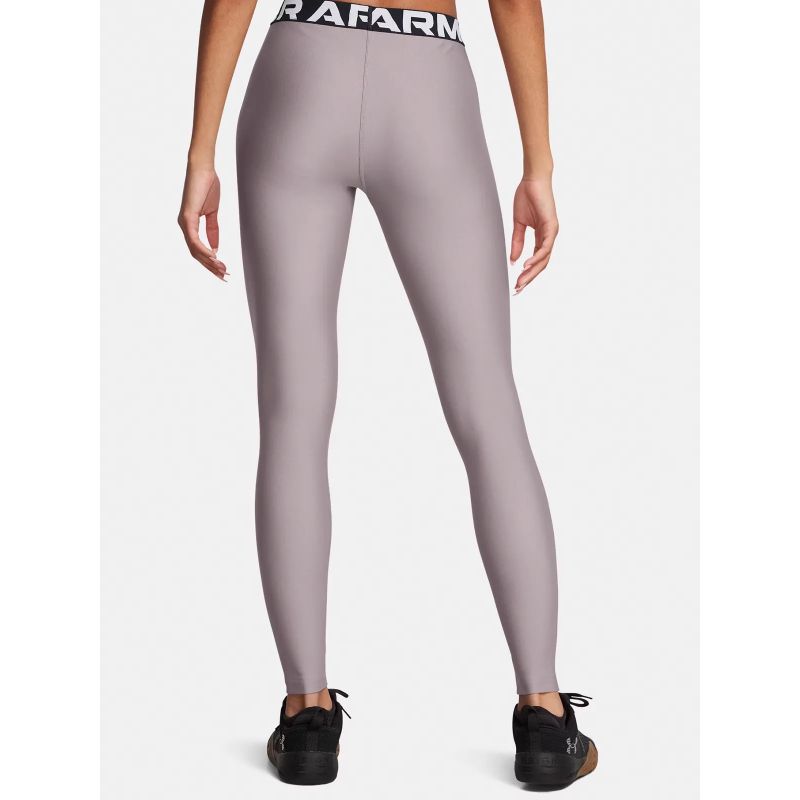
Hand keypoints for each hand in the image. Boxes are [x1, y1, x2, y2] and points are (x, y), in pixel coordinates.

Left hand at [178, 165, 227, 279]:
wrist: (203, 169)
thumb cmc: (207, 186)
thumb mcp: (213, 213)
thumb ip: (213, 231)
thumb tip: (215, 248)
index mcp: (190, 225)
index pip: (198, 250)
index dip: (210, 262)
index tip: (223, 270)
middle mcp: (184, 226)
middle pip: (196, 254)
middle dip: (210, 267)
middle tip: (224, 276)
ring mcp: (184, 222)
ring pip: (194, 250)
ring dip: (209, 262)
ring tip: (222, 269)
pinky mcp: (187, 217)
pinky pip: (194, 239)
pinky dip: (203, 250)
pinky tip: (213, 257)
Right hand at [509, 177, 558, 294]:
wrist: (533, 179)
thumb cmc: (527, 197)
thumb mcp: (518, 224)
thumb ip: (517, 242)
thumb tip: (514, 259)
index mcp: (541, 236)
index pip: (536, 260)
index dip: (527, 273)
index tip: (516, 283)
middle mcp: (549, 237)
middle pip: (541, 264)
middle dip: (529, 278)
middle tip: (518, 288)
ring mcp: (552, 232)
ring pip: (544, 259)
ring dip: (532, 272)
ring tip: (521, 281)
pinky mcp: (551, 226)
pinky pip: (545, 247)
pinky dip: (536, 257)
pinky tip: (527, 265)